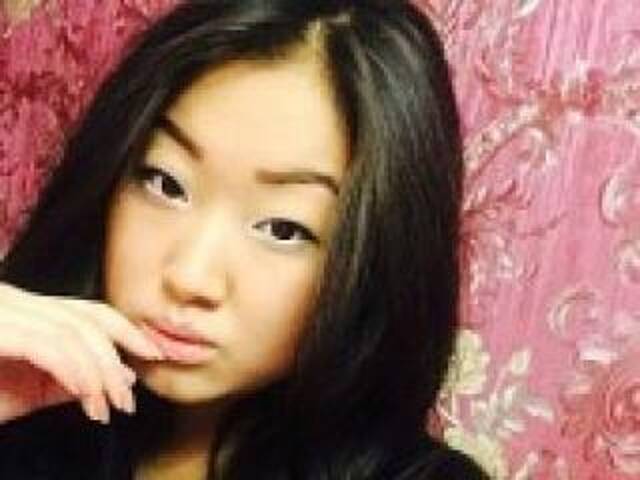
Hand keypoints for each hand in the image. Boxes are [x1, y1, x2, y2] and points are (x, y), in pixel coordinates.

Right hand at [0, 282, 163, 424]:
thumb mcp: (26, 390)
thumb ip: (70, 381)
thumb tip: (122, 377)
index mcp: (26, 308)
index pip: (90, 311)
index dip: (127, 332)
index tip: (154, 354)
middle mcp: (16, 300)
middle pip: (87, 320)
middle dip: (116, 360)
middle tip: (129, 397)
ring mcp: (6, 311)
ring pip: (73, 335)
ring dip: (99, 374)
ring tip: (108, 405)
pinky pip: (47, 348)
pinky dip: (73, 372)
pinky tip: (84, 395)